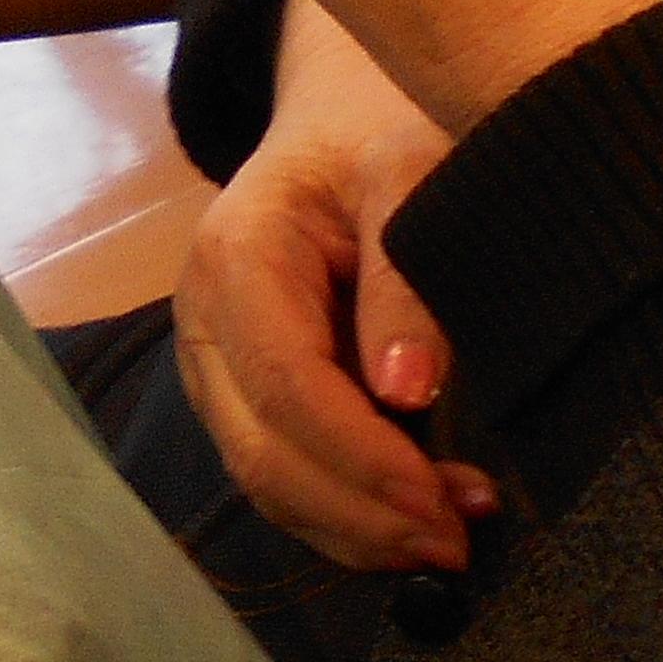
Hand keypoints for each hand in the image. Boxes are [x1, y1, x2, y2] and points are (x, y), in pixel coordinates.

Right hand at [173, 11, 497, 571]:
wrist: (340, 117)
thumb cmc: (380, 132)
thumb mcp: (409, 172)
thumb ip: (406, 275)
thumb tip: (406, 392)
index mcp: (236, 259)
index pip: (287, 387)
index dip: (361, 458)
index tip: (442, 502)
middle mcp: (202, 322)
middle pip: (263, 454)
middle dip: (361, 514)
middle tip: (460, 544)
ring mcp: (213, 366)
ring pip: (265, 480)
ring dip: (357, 527)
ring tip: (452, 539)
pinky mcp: (240, 394)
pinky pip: (280, 473)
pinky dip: (346, 512)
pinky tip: (418, 518)